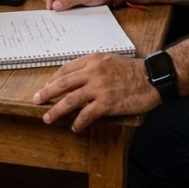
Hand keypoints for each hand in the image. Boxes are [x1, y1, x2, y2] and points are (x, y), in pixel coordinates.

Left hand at [33, 53, 161, 131]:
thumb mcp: (110, 60)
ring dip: (56, 110)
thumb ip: (94, 67)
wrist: (151, 78)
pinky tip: (75, 127)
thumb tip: (78, 79)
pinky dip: (78, 122)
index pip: (66, 69)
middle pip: (63, 84)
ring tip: (48, 118)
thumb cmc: (133, 70)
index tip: (46, 87)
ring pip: (70, 100)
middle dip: (47, 93)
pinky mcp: (107, 103)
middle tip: (36, 100)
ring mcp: (99, 88)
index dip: (53, 79)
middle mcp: (93, 72)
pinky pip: (87, 114)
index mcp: (93, 60)